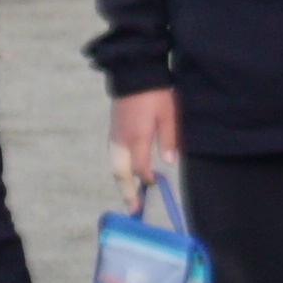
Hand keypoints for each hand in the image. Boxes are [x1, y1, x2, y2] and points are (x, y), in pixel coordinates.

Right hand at [111, 89, 179, 203]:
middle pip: (120, 172)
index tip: (155, 183)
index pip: (140, 168)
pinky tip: (126, 172)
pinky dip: (119, 168)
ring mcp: (115, 135)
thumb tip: (169, 163)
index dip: (147, 178)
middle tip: (133, 209)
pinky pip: (114, 155)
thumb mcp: (169, 114)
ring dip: (121, 181)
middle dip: (126, 191)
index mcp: (136, 138)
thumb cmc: (156, 92)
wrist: (134, 72)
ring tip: (129, 195)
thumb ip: (169, 139)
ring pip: (115, 165)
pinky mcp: (114, 129)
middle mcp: (121, 140)